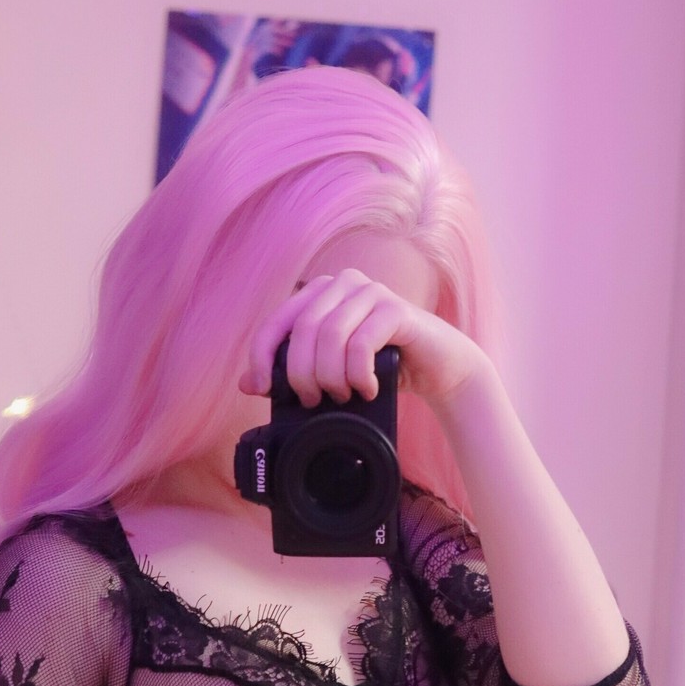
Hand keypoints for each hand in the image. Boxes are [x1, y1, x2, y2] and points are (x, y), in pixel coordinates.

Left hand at [238, 267, 497, 417]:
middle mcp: (342, 285)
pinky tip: (366, 389)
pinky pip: (362, 343)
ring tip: (343, 396)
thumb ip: (291, 374)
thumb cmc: (381, 368)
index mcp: (318, 294)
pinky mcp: (396, 310)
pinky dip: (358, 374)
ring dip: (332, 376)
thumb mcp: (330, 373)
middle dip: (303, 374)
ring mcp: (371, 293)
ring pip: (330, 336)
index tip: (265, 390)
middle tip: (315, 400)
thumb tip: (246, 384)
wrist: (437, 369)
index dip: (262, 358)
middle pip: (302, 331)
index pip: (275, 323)